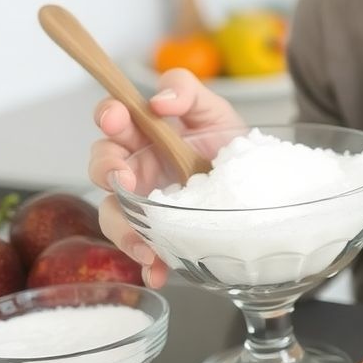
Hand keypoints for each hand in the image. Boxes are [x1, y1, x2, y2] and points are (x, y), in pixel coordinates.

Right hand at [89, 69, 243, 287]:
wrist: (259, 184)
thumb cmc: (227, 143)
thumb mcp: (214, 111)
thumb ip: (187, 92)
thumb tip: (160, 99)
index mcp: (146, 132)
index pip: (113, 118)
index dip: (108, 116)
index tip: (116, 119)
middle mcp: (138, 165)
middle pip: (102, 165)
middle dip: (105, 169)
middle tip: (122, 176)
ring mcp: (145, 201)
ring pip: (113, 213)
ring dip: (122, 227)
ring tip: (140, 238)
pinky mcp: (159, 231)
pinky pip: (143, 249)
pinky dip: (148, 262)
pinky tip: (158, 270)